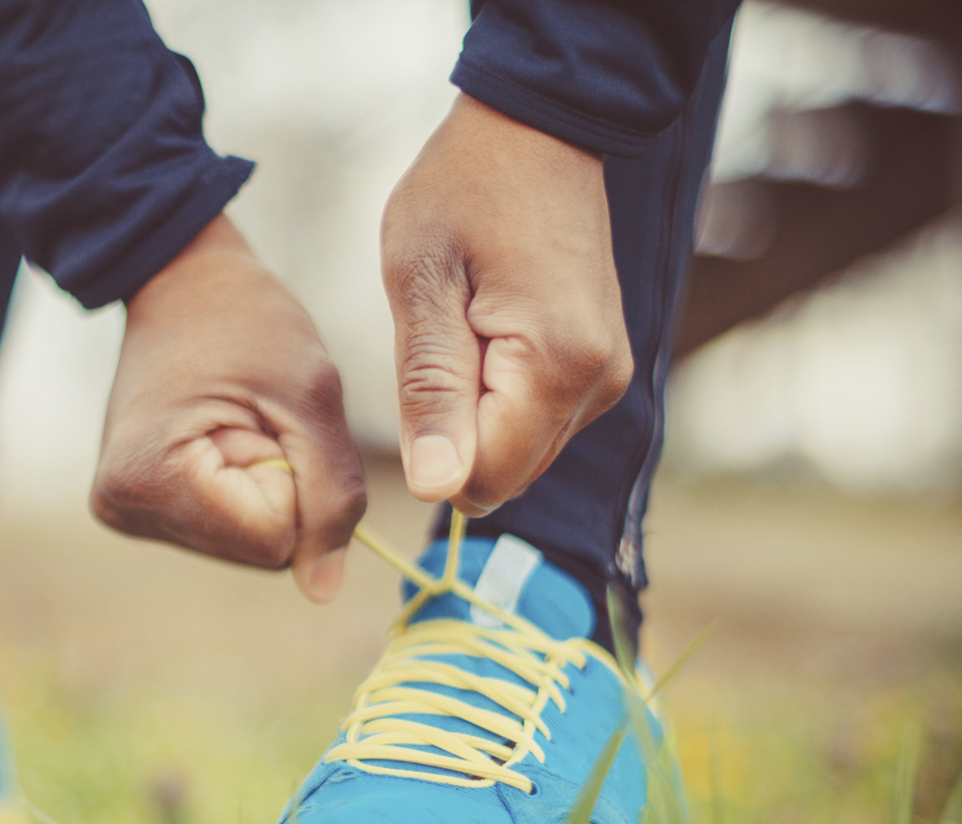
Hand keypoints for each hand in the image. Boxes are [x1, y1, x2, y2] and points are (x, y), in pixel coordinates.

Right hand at [92, 215, 366, 602]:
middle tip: (252, 416)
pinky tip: (219, 434)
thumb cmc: (248, 322)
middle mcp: (123, 510)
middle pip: (258, 552)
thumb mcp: (311, 397)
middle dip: (280, 489)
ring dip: (264, 487)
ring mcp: (124, 513)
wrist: (183, 281)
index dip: (297, 485)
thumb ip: (332, 495)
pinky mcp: (137, 508)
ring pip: (246, 545)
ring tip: (235, 420)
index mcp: (151, 481)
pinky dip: (242, 489)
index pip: (273, 543)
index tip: (265, 419)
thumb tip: (324, 591)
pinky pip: (226, 529)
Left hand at [381, 94, 633, 514]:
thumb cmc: (464, 193)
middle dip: (455, 432)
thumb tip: (437, 489)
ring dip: (475, 412)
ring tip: (466, 326)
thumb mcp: (421, 285)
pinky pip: (536, 423)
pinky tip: (488, 329)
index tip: (424, 365)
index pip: (482, 481)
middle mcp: (598, 386)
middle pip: (504, 476)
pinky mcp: (601, 370)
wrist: (537, 131)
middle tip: (442, 339)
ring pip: (519, 454)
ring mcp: (607, 379)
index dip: (432, 445)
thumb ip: (430, 393)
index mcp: (556, 368)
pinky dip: (499, 397)